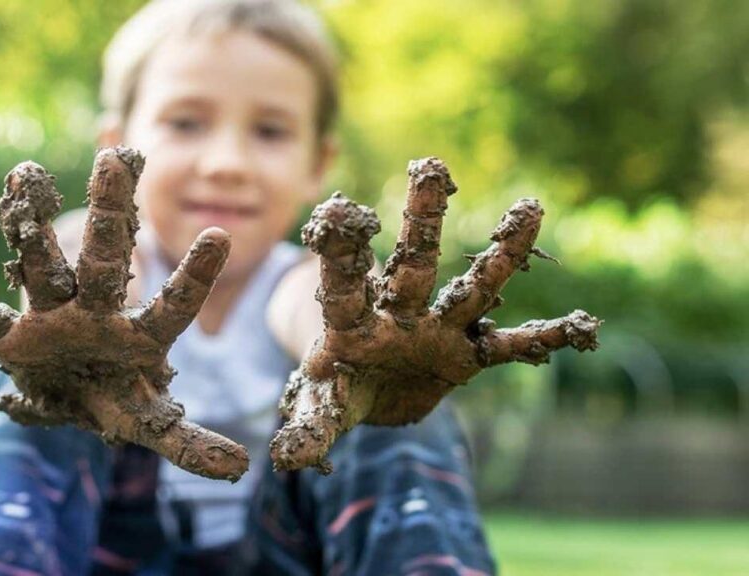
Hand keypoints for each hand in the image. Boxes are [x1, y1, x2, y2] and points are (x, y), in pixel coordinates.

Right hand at [0, 147, 248, 480]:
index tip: (219, 236)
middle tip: (114, 161)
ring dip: (29, 225)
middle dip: (108, 215)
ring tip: (23, 174)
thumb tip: (242, 468)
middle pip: (104, 260)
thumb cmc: (120, 398)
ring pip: (43, 264)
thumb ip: (190, 442)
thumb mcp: (152, 423)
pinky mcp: (14, 335)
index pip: (173, 304)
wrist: (72, 396)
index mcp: (140, 334)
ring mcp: (54, 315)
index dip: (194, 277)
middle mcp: (97, 311)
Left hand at [270, 158, 600, 472]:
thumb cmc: (338, 388)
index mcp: (352, 323)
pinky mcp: (467, 355)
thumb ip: (309, 427)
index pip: (344, 282)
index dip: (342, 251)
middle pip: (413, 262)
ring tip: (530, 208)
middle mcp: (400, 314)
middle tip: (432, 166)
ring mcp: (438, 330)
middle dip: (423, 219)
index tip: (339, 209)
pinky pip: (511, 348)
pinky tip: (582, 326)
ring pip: (472, 288)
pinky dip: (543, 341)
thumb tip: (284, 459)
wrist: (370, 394)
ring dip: (501, 255)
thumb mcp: (322, 407)